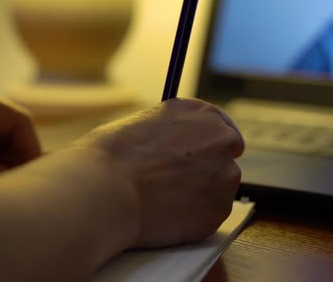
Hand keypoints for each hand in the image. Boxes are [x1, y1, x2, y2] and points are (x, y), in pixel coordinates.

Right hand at [75, 98, 243, 247]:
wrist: (107, 189)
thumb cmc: (111, 156)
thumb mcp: (141, 125)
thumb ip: (168, 136)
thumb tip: (170, 150)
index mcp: (202, 113)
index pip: (222, 129)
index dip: (206, 147)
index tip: (194, 159)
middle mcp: (222, 140)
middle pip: (225, 160)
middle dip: (206, 172)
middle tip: (176, 184)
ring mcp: (225, 176)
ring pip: (218, 190)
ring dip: (199, 196)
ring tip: (161, 200)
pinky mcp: (219, 210)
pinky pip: (209, 216)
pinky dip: (192, 220)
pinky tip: (164, 215)